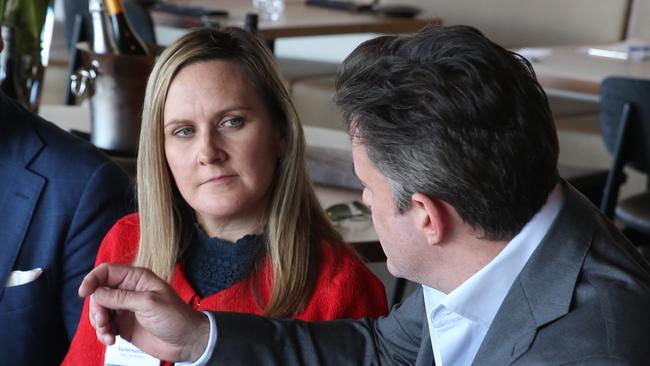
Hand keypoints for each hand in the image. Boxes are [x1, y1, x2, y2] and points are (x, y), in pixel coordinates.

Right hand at [79, 263, 209, 361]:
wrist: (186, 341)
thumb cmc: (175, 317)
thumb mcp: (149, 304)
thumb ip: (121, 298)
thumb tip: (97, 293)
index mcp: (137, 279)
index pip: (107, 271)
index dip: (92, 279)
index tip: (84, 293)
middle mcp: (129, 291)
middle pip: (99, 293)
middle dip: (96, 308)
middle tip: (103, 322)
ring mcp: (125, 309)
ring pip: (99, 311)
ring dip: (98, 323)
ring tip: (108, 334)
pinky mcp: (123, 325)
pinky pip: (104, 326)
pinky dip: (102, 333)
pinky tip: (111, 340)